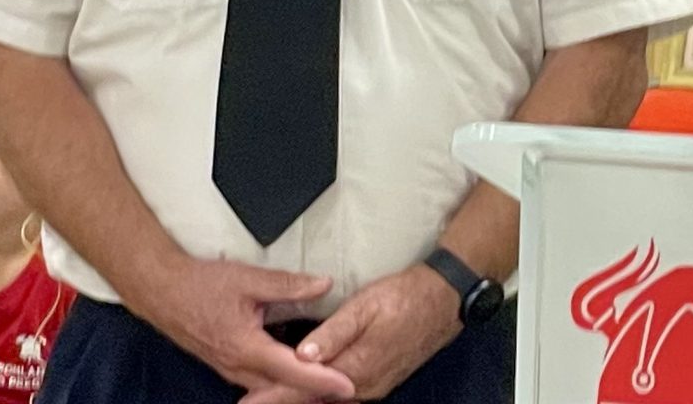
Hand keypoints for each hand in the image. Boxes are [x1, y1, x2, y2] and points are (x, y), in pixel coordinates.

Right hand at [126, 257, 353, 402]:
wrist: (161, 291)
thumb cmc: (201, 284)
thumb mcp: (249, 279)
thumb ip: (288, 284)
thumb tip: (323, 284)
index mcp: (246, 347)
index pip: (292, 370)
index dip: (322, 379)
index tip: (347, 386)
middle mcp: (237, 366)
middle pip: (283, 388)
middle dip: (315, 392)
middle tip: (347, 388)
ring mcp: (229, 370)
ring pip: (269, 389)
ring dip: (298, 390)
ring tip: (327, 387)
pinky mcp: (226, 366)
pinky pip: (258, 383)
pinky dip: (280, 384)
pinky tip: (295, 378)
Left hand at [254, 264, 459, 403]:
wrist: (444, 300)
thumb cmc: (404, 298)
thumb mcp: (365, 307)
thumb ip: (333, 332)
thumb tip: (303, 355)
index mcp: (356, 368)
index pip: (304, 388)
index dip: (274, 396)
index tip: (248, 403)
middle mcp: (364, 385)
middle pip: (314, 399)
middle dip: (282, 401)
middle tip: (251, 403)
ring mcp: (375, 386)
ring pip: (328, 400)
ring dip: (300, 399)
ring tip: (272, 398)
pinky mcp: (381, 380)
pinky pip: (343, 395)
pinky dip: (321, 396)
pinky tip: (310, 392)